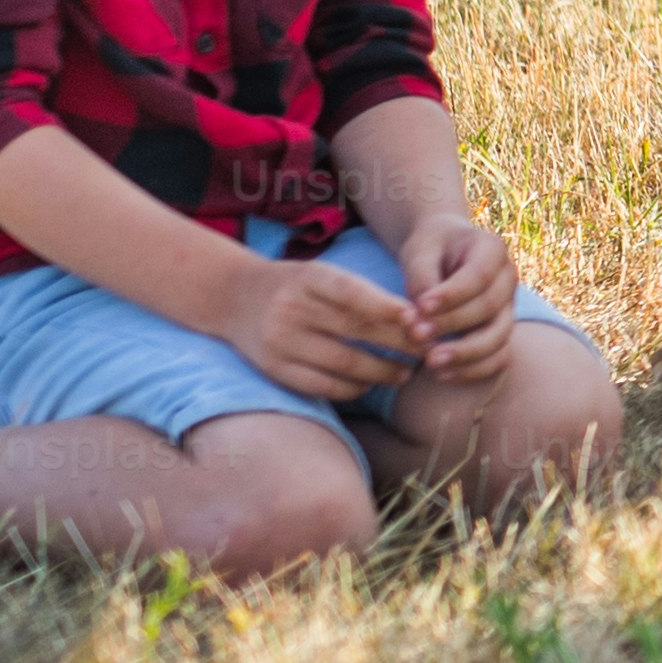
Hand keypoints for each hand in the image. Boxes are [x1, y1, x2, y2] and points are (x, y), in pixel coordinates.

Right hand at [221, 250, 433, 401]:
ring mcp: (281, 342)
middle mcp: (292, 309)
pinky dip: (352, 387)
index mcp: (308, 278)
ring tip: (405, 372)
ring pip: (343, 363)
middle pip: (355, 330)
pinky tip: (369, 383)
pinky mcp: (275, 369)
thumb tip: (413, 320)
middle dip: (398, 343)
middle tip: (426, 350)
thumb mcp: (323, 275)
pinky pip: (323, 386)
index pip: (353, 293)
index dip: (387, 307)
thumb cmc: (297, 286)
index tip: (418, 319)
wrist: (235, 298)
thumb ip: (361, 294)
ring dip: (381, 371)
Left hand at [382, 208, 521, 382]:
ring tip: (430, 363)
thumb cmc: (430, 250)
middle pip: (489, 307)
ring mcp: (508, 309)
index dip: (452, 295)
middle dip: (452, 324)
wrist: (443, 254)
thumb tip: (419, 315)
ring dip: (465, 353)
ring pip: (499, 337)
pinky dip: (473, 370)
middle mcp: (507, 280)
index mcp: (492, 250)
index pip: (479, 275)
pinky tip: (442, 375)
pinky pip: (498, 358)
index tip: (421, 307)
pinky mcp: (500, 333)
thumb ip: (421, 278)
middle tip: (415, 335)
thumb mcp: (420, 252)